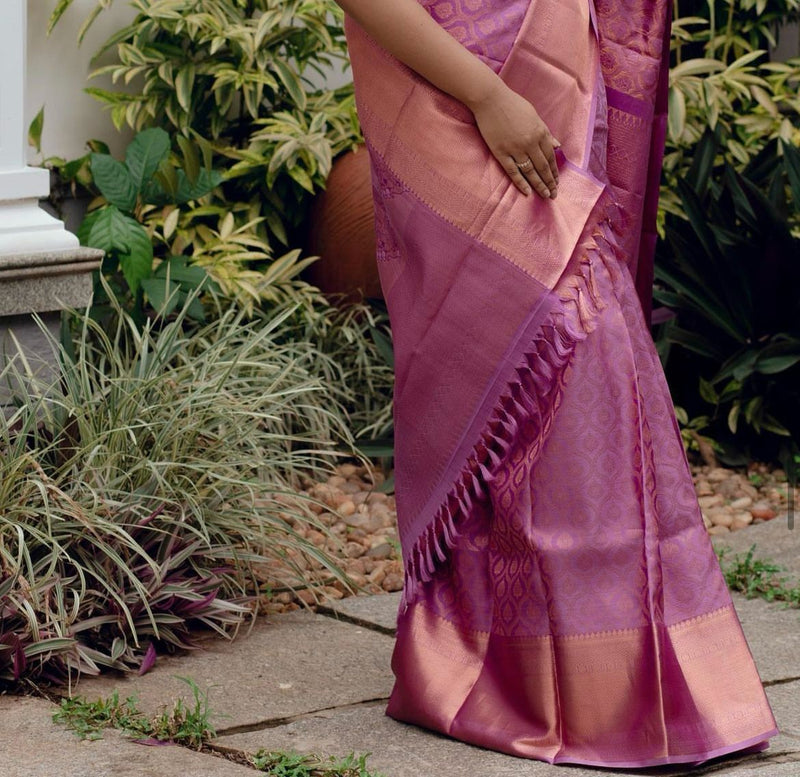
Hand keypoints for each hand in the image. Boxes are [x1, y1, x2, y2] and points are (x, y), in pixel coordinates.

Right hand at [469, 84, 560, 198]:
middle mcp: (530, 142)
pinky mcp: (501, 152)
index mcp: (540, 132)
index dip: (554, 171)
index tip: (557, 182)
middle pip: (543, 167)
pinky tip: (527, 192)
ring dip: (539, 185)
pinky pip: (513, 171)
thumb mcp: (534, 115)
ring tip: (545, 196)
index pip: (550, 157)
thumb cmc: (513, 104)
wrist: (490, 99)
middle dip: (549, 182)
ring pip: (530, 172)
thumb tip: (557, 145)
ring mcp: (515, 149)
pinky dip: (521, 183)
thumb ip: (546, 132)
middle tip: (553, 195)